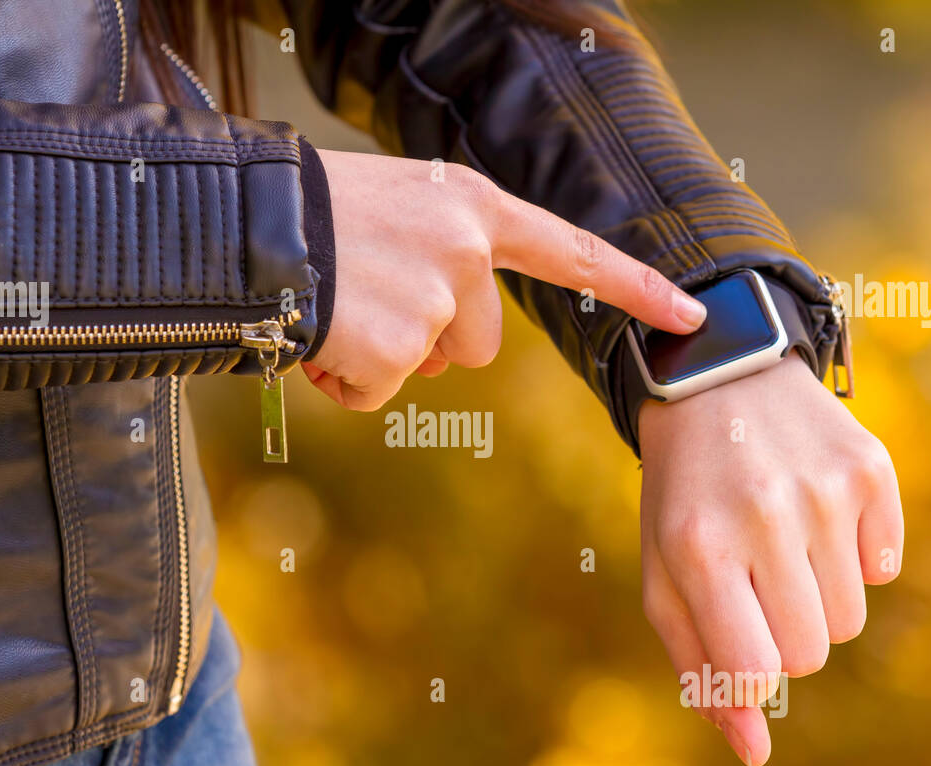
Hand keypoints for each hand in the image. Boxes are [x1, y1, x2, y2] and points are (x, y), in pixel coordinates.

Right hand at [302, 149, 707, 408]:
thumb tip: (454, 350)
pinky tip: (314, 331)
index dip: (632, 288)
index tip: (689, 317)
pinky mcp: (396, 349)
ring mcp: (434, 302)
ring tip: (332, 305)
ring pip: (426, 370)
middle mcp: (467, 253)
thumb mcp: (402, 209)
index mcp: (475, 209)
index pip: (570, 253)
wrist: (240, 218)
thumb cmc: (315, 212)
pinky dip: (342, 377)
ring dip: (380, 355)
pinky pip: (376, 393)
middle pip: (476, 344)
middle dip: (426, 340)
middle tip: (363, 295)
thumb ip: (450, 258)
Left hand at [638, 354, 903, 765]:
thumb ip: (701, 670)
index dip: (751, 673)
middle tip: (753, 576)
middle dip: (781, 634)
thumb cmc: (683, 496)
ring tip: (780, 539)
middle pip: (810, 654)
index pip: (757, 674)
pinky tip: (816, 511)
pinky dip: (856, 555)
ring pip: (850, 619)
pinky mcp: (871, 467)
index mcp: (699, 549)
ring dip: (816, 596)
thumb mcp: (666, 577)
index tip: (739, 638)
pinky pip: (886, 566)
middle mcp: (764, 516)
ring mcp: (824, 490)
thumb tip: (753, 754)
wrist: (717, 377)